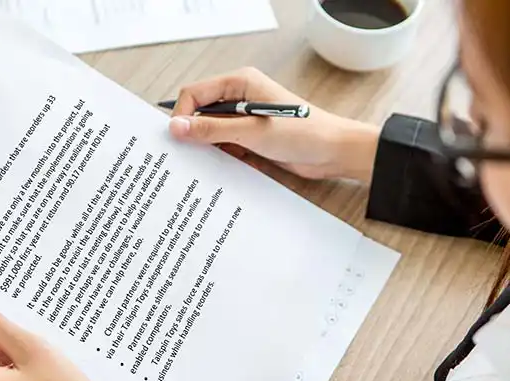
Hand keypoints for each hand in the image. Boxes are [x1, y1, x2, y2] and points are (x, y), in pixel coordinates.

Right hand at [169, 67, 380, 181]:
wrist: (333, 152)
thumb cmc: (303, 133)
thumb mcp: (251, 131)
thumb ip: (212, 129)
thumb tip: (178, 128)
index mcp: (240, 83)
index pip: (195, 93)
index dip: (182, 115)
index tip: (176, 139)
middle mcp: (241, 97)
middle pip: (201, 113)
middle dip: (193, 134)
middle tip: (184, 155)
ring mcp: (245, 119)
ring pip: (211, 133)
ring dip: (209, 148)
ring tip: (208, 164)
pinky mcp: (251, 138)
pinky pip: (225, 147)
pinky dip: (222, 158)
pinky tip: (225, 169)